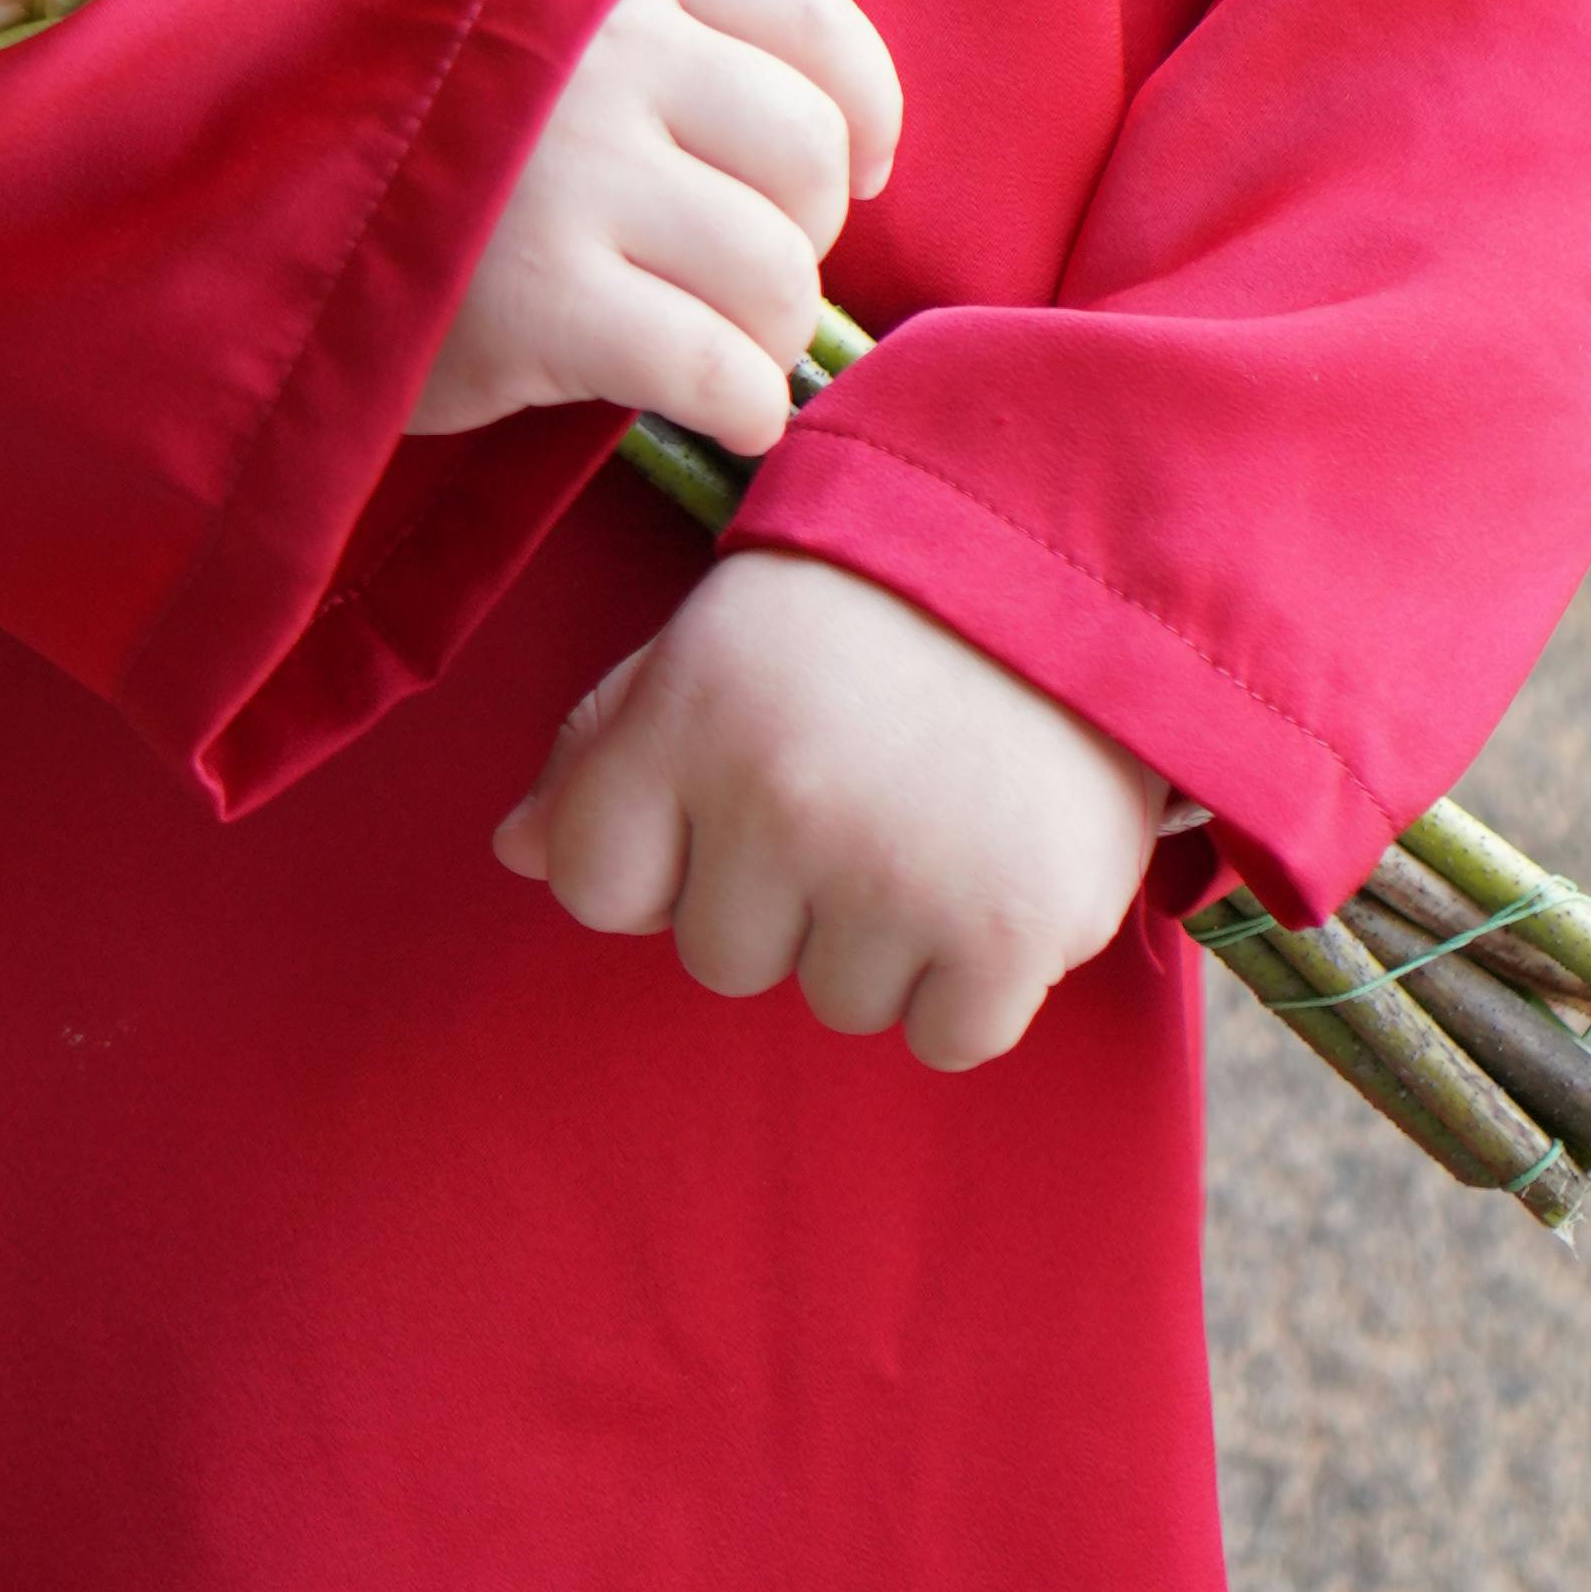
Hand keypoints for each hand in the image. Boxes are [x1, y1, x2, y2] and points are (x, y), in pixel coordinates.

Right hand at [411, 0, 903, 461]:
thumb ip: (661, 39)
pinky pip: (717, 369)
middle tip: (747, 271)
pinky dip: (745, 405)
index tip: (864, 163)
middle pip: (807, 152)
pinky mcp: (543, 304)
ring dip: (771, 332)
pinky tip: (723, 411)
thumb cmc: (431, 131)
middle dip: (806, 232)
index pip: (802, 8)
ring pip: (775, 271)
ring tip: (720, 345)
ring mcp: (574, 176)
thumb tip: (838, 142)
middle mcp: (606, 57)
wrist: (262, 208)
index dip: (862, 96)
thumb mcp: (533, 24)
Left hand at [494, 549, 1167, 1072]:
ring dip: (880, 938)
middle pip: (719, 957)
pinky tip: (995, 865)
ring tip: (935, 811)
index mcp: (689, 717)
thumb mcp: (719, 636)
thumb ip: (607, 745)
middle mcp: (779, 802)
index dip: (657, 855)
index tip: (726, 797)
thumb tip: (515, 853)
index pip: (594, 886)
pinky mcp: (1005, 936)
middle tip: (859, 786)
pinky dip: (972, 983)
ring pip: (834, 1002)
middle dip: (778, 896)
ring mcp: (894, 875)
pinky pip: (945, 1039)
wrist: (1075, 553)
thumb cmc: (873, 603)